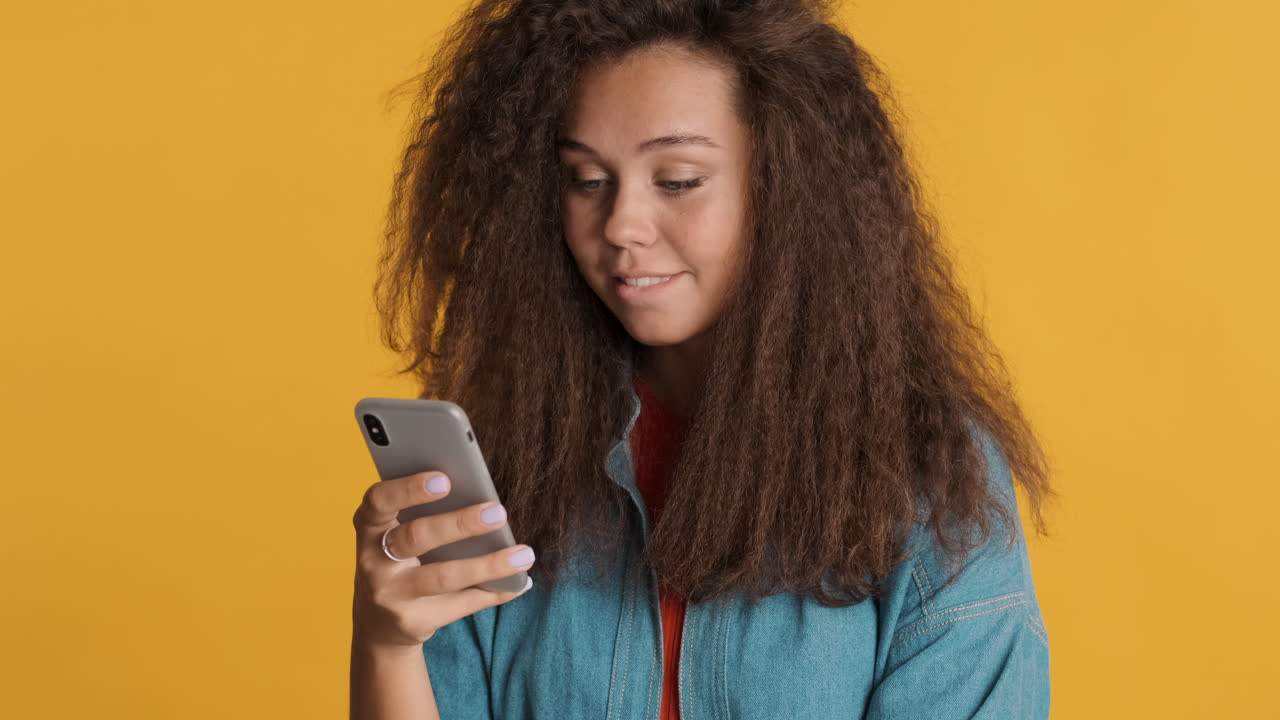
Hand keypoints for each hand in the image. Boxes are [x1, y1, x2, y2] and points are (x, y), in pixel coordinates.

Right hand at [350, 470, 533, 649]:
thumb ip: (423, 513)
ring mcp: (390, 595)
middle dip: (459, 524)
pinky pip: (461, 605)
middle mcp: (373, 561)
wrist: (378, 624)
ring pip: (444, 577)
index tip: (445, 479)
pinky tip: (520, 581)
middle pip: (416, 537)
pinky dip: (496, 591)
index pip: (379, 501)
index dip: (409, 489)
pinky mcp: (412, 622)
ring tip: (524, 555)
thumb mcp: (397, 533)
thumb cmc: (399, 560)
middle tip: (499, 512)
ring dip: (489, 564)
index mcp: (369, 527)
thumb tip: (481, 492)